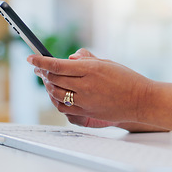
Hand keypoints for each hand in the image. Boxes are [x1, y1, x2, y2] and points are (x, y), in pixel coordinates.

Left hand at [28, 48, 152, 122]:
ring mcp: (85, 101)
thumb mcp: (106, 62)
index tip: (31, 58)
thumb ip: (85, 59)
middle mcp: (85, 86)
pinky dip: (56, 100)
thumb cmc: (126, 78)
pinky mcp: (87, 113)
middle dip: (42, 72)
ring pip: (56, 94)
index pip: (57, 65)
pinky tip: (56, 94)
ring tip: (47, 80)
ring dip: (48, 86)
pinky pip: (64, 107)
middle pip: (54, 79)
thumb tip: (68, 59)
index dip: (41, 61)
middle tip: (38, 68)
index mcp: (90, 69)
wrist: (140, 100)